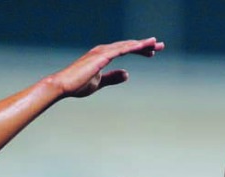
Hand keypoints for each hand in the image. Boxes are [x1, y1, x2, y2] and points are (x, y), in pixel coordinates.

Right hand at [48, 38, 163, 98]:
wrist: (63, 86)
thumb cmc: (78, 85)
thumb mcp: (100, 83)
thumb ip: (113, 78)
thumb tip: (127, 74)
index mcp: (103, 56)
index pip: (125, 51)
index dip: (139, 51)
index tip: (152, 53)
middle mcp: (103, 50)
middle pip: (128, 45)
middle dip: (145, 46)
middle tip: (160, 45)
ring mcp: (102, 52)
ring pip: (126, 45)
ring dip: (142, 44)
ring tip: (156, 43)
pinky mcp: (101, 56)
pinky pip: (120, 50)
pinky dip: (132, 47)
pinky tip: (142, 46)